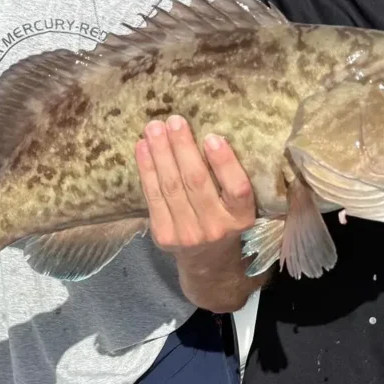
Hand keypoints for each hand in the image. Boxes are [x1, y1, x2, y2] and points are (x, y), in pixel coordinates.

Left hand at [135, 116, 255, 262]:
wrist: (208, 262)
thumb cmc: (226, 220)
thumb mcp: (239, 206)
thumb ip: (230, 178)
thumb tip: (208, 133)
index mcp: (241, 217)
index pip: (237, 189)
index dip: (224, 163)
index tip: (212, 137)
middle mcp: (216, 227)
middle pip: (196, 182)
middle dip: (182, 148)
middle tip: (174, 120)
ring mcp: (188, 233)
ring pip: (171, 186)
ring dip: (160, 153)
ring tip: (154, 128)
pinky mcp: (164, 235)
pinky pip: (153, 196)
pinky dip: (146, 170)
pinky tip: (142, 148)